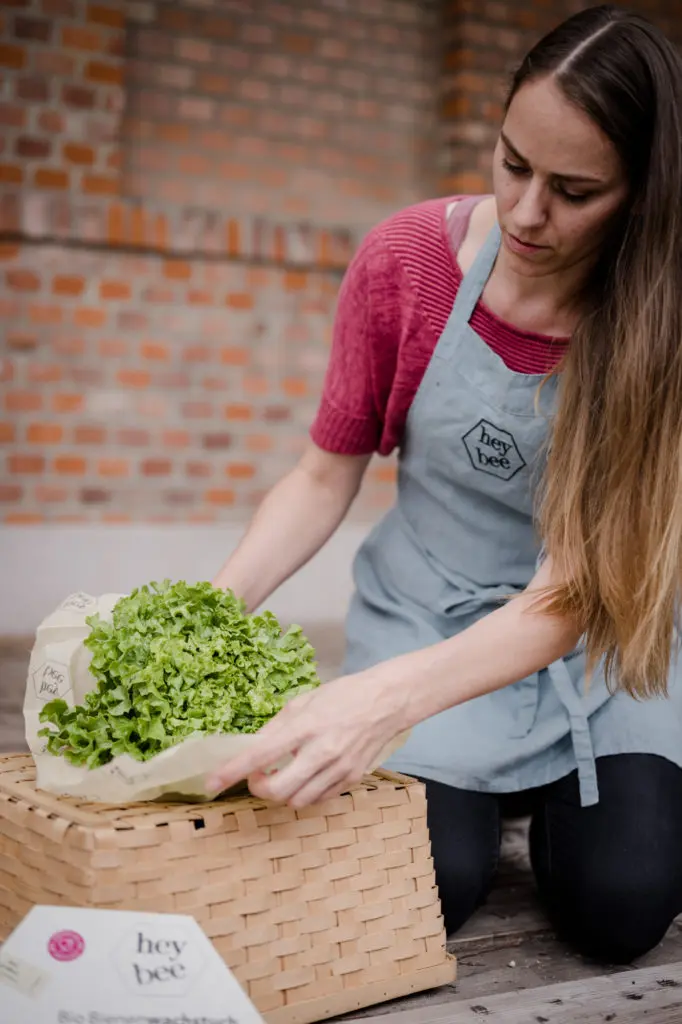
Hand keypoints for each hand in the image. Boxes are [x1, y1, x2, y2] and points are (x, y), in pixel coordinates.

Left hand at [206, 669, 407, 806]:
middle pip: (277, 790)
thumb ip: (277, 727)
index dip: (232, 771)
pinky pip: (318, 799)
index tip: (212, 782)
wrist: (387, 701)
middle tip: (257, 776)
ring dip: (281, 793)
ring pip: (296, 801)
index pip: (260, 755)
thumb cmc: (343, 695)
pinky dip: (304, 793)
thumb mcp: (304, 701)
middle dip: (258, 788)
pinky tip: (305, 776)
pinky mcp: (351, 780)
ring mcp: (339, 769)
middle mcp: (322, 751)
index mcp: (306, 726)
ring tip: (282, 774)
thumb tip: (252, 747)